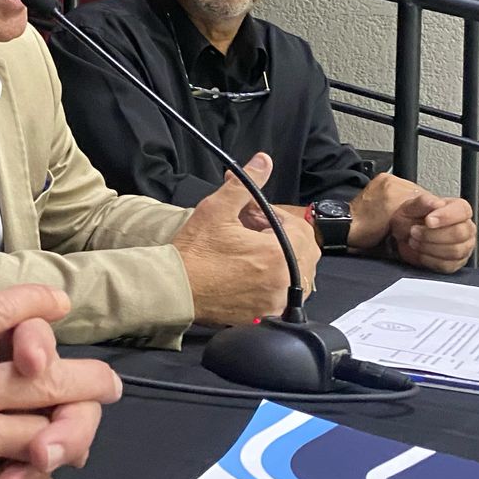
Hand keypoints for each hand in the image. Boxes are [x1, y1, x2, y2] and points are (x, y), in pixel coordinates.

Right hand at [173, 153, 320, 324]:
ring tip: (251, 253)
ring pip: (297, 276)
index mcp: (278, 254)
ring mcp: (274, 302)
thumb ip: (246, 183)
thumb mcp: (217, 208)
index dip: (279, 217)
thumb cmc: (194, 251)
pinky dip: (275, 284)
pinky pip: (284, 297)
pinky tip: (250, 275)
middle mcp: (283, 282)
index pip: (300, 229)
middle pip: (305, 253)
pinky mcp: (264, 316)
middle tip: (254, 233)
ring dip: (282, 261)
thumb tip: (264, 161)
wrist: (174, 289)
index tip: (257, 217)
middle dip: (284, 238)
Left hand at [348, 174, 473, 270]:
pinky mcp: (442, 261)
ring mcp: (448, 244)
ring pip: (459, 250)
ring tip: (411, 242)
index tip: (429, 221)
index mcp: (441, 205)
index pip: (462, 209)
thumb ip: (417, 202)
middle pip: (464, 232)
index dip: (449, 216)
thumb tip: (437, 204)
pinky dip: (431, 260)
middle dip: (435, 235)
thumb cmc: (374, 214)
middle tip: (412, 233)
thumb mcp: (391, 199)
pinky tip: (416, 254)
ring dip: (432, 248)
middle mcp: (449, 224)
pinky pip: (449, 266)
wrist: (358, 232)